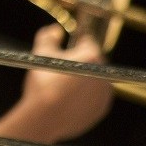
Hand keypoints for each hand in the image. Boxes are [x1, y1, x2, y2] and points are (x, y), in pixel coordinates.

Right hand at [0, 24, 112, 143]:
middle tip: (61, 68)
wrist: (44, 116)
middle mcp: (104, 74)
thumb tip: (54, 29)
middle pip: (93, 61)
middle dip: (80, 62)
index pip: (88, 41)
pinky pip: (94, 98)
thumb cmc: (43, 83)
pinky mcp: (101, 109)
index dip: (75, 43)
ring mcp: (104, 94)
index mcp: (92, 56)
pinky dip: (85, 97)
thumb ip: (48, 36)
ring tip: (63, 85)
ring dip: (84, 79)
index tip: (67, 48)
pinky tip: (68, 98)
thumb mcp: (41, 53)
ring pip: (95, 80)